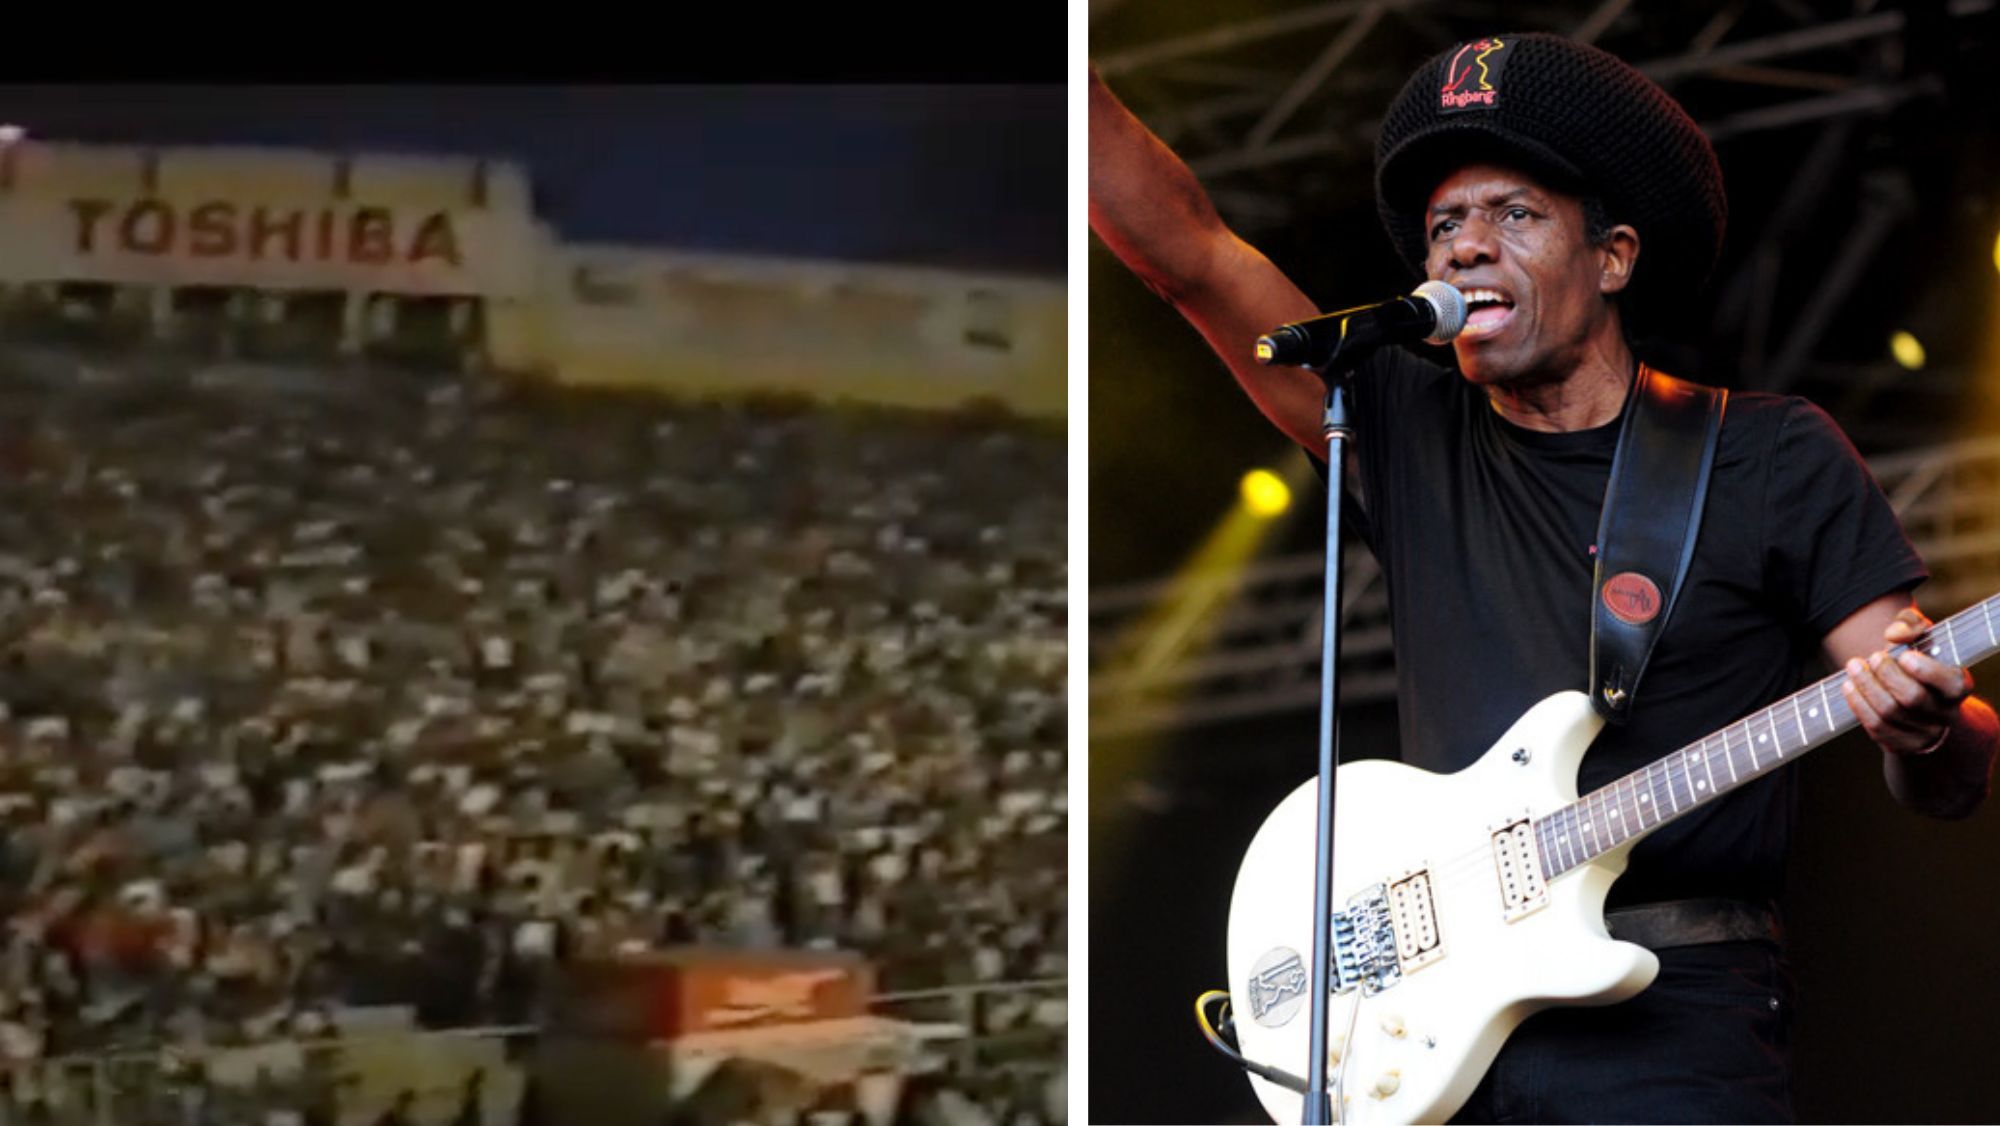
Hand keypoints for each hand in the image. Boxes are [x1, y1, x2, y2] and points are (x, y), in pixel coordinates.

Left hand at [1841, 606, 1973, 755]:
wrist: (1920, 700)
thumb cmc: (1921, 660)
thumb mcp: (1922, 635)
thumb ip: (1911, 623)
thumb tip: (1894, 634)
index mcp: (1958, 686)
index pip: (1952, 684)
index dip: (1927, 671)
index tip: (1904, 655)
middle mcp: (1945, 713)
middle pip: (1913, 698)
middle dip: (1887, 675)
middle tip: (1873, 657)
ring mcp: (1925, 733)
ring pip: (1890, 713)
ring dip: (1866, 687)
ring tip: (1854, 666)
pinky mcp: (1903, 744)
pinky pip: (1877, 728)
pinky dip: (1859, 705)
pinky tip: (1849, 686)